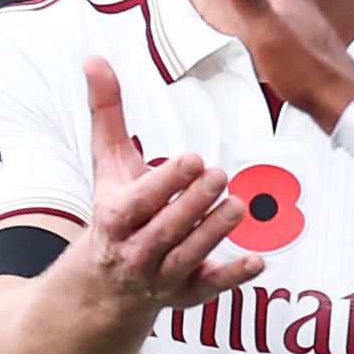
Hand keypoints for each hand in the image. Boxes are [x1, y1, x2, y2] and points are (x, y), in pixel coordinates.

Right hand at [82, 57, 261, 314]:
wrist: (105, 282)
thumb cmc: (115, 211)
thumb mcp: (107, 163)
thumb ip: (107, 112)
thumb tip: (95, 59)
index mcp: (116, 217)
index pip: (140, 202)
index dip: (165, 183)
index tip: (191, 159)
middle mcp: (137, 251)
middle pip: (167, 229)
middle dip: (193, 204)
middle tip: (220, 175)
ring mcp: (162, 276)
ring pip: (190, 257)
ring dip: (215, 233)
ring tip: (239, 206)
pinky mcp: (186, 294)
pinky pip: (210, 288)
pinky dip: (233, 277)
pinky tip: (258, 261)